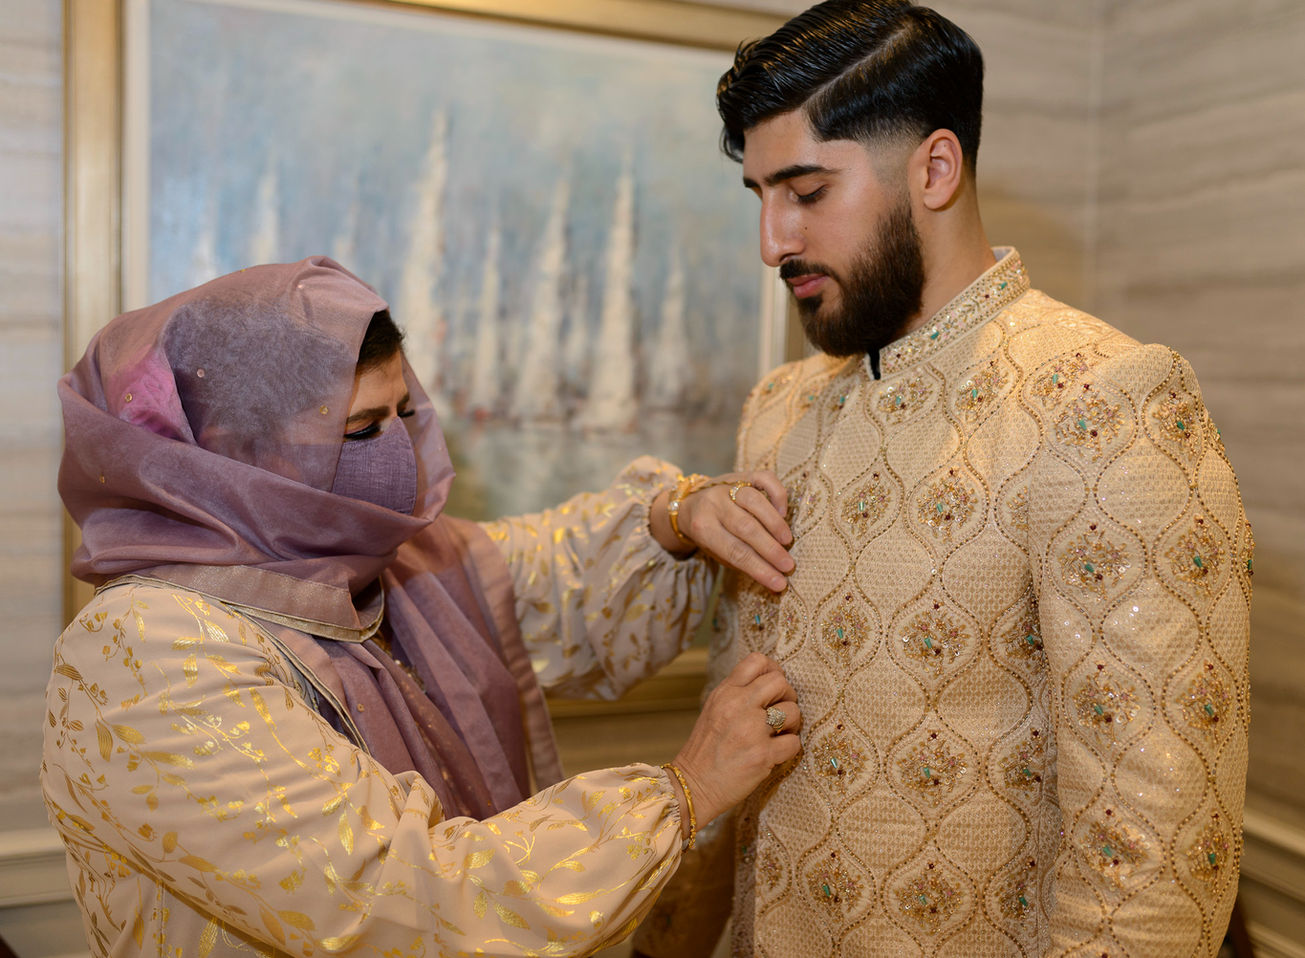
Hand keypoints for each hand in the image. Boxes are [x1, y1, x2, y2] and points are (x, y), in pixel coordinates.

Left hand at [650, 470, 793, 591]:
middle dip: (770, 549)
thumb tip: (774, 580)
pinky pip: (763, 478)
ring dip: (774, 523)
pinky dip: (777, 494)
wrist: (688, 503)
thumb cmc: (708, 534)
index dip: (759, 568)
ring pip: (754, 501)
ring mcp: (727, 486)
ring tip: (787, 541)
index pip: (735, 552)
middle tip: (789, 565)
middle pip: (745, 527)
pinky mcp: (741, 474)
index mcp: (703, 528)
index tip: (779, 583)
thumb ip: (741, 562)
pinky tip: (784, 511)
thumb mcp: (715, 551)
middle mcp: (713, 504)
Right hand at [670, 652, 801, 827]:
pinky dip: (790, 749)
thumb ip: (737, 694)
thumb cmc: (705, 749)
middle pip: (780, 681)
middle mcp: (738, 706)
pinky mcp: (762, 756)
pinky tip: (777, 753)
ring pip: (793, 711)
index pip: (757, 660)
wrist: (692, 785)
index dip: (773, 670)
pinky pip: (794, 742)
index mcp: (725, 692)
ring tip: (780, 734)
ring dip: (793, 724)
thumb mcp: (714, 709)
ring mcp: (751, 730)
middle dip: (788, 696)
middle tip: (781, 712)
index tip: (772, 688)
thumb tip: (769, 684)